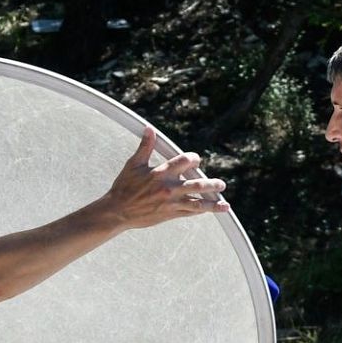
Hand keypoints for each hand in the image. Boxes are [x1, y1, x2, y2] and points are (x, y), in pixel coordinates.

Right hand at [103, 126, 229, 229]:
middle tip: (221, 184)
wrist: (117, 211)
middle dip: (211, 185)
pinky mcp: (169, 214)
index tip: (196, 160)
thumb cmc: (124, 186)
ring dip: (212, 203)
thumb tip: (149, 128)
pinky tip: (211, 211)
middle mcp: (168, 188)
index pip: (184, 162)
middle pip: (197, 185)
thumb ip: (145, 146)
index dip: (193, 159)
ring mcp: (171, 203)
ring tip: (224, 204)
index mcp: (160, 173)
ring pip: (197, 203)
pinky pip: (189, 213)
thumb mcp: (133, 164)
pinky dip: (201, 211)